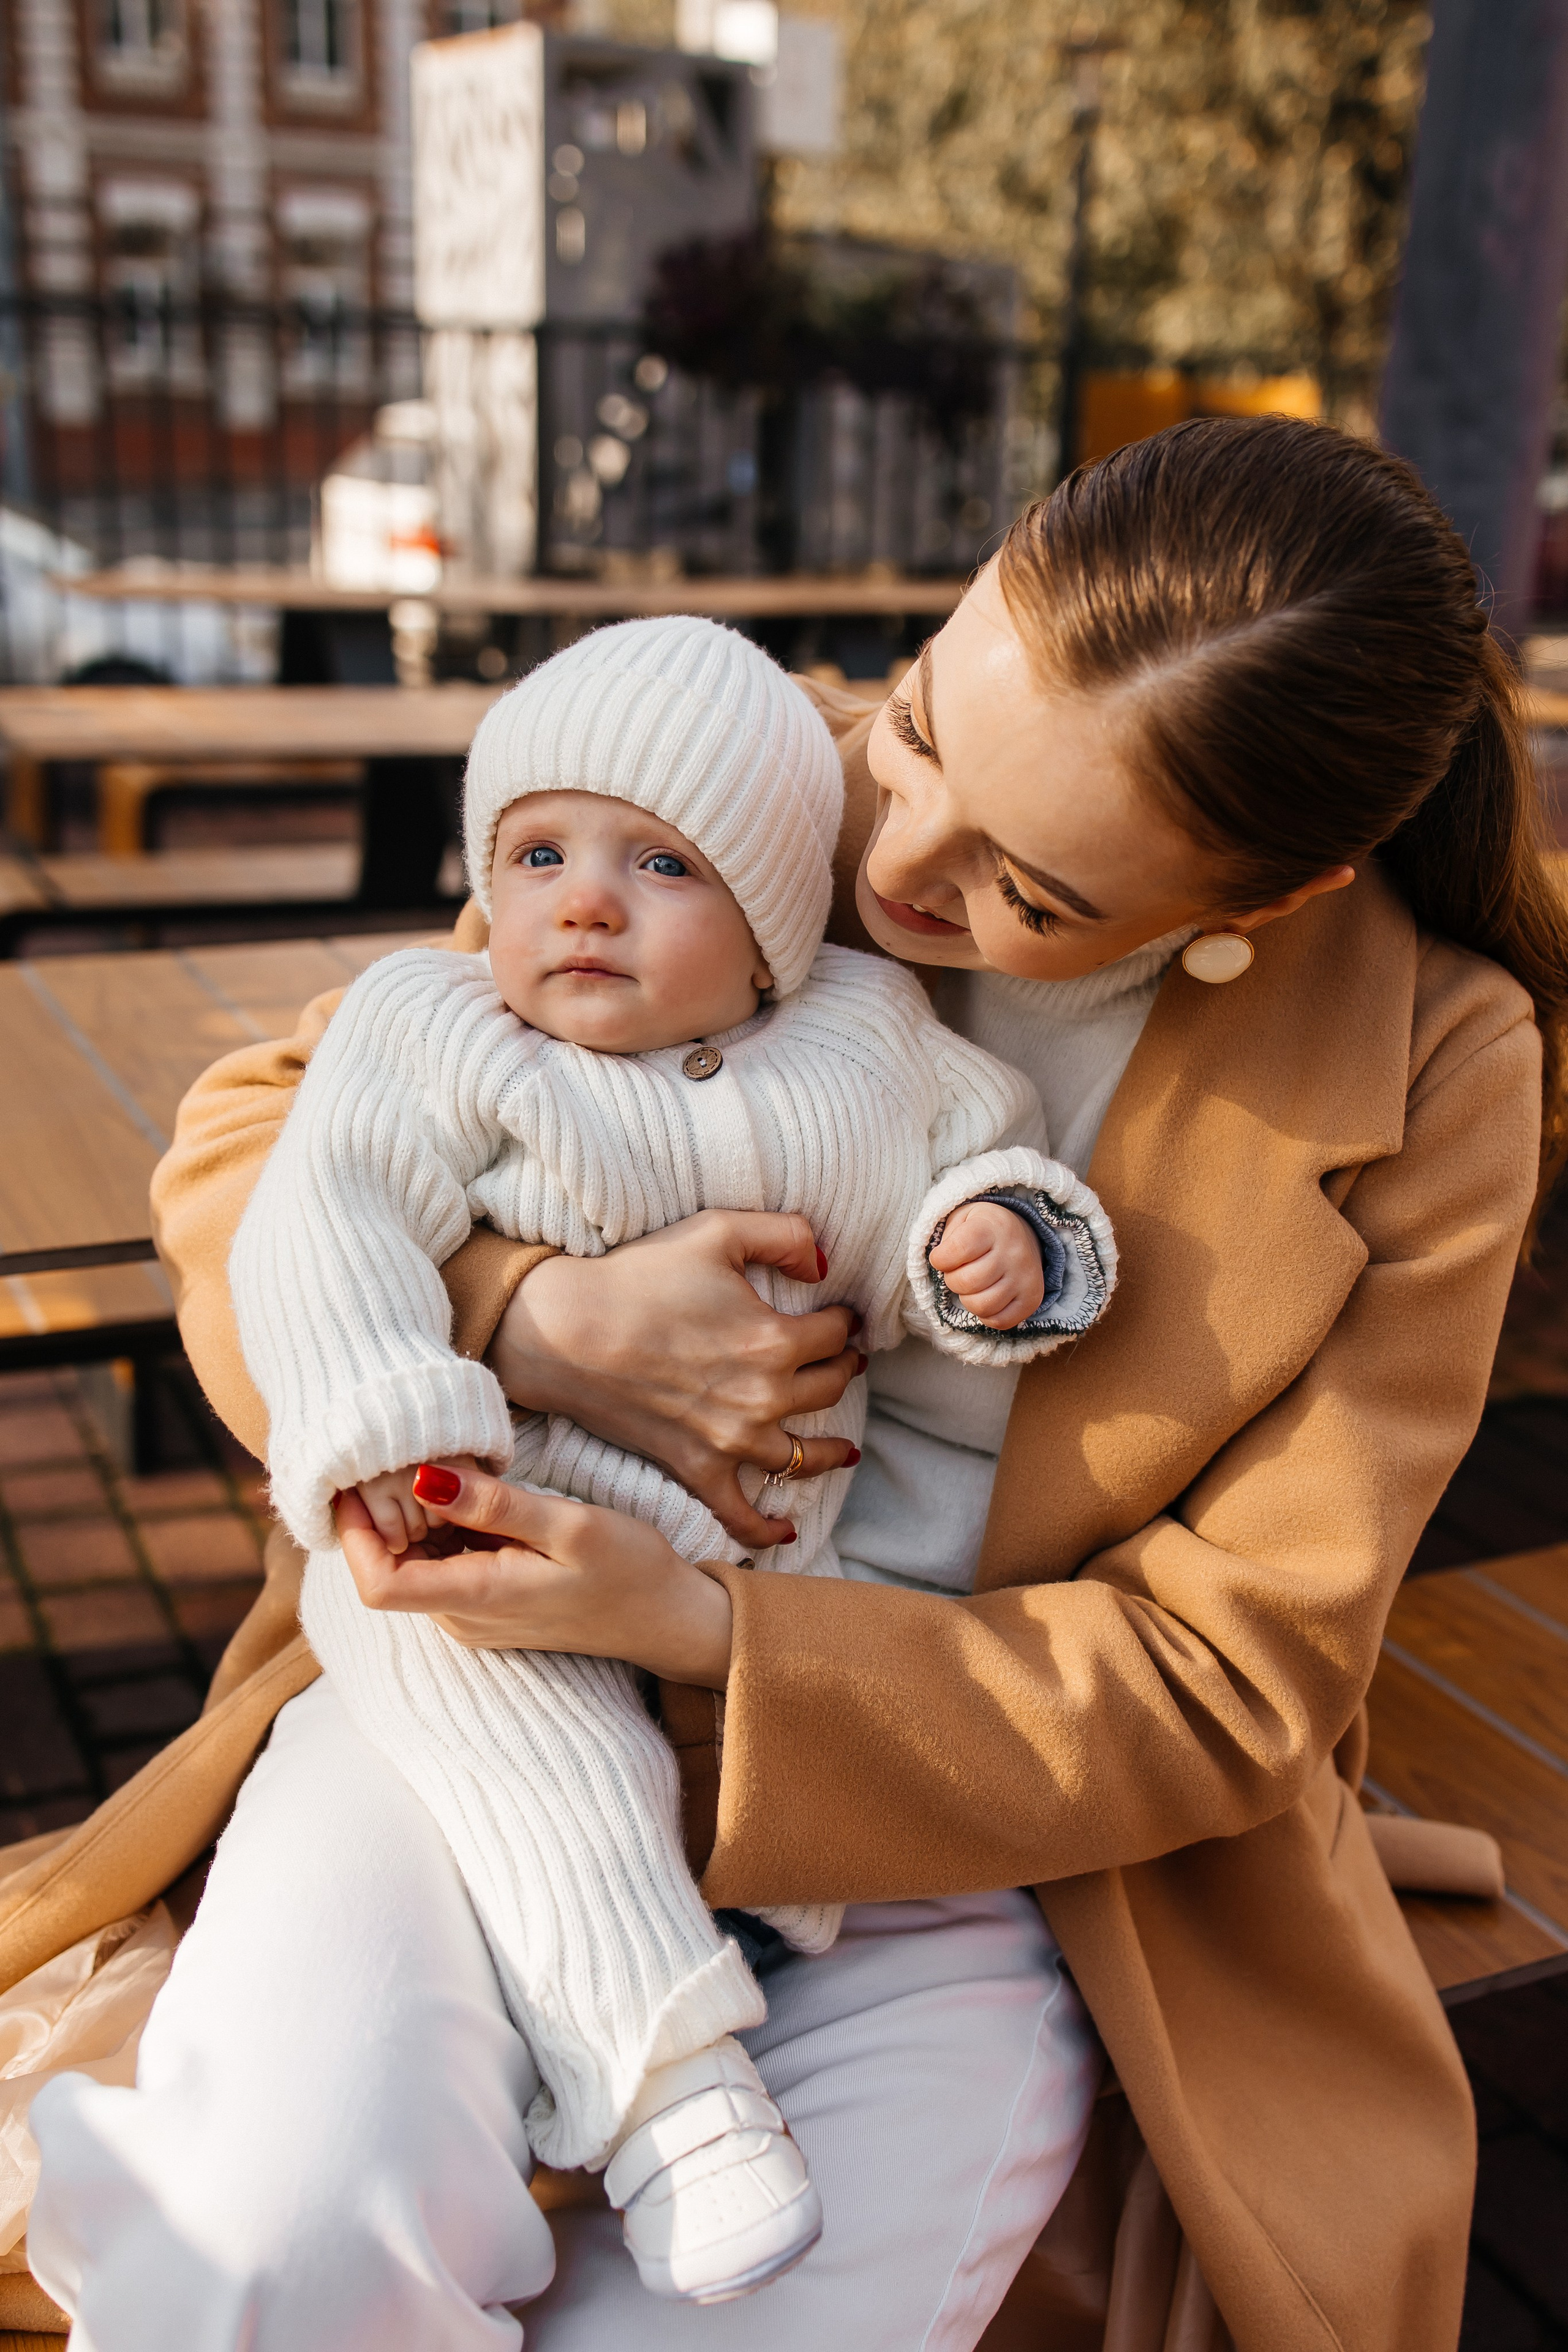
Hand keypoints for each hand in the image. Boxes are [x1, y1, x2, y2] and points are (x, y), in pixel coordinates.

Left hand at [332, 1461, 733, 1687]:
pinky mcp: (488, 1606)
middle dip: (386, 1513)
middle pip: (389, 1567)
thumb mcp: (571, 1526)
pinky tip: (476, 1496)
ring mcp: (474, 1616)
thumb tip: (424, 1479)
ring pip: (415, 1564)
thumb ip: (497, 1506)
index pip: (377, 1584)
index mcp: (477, 1599)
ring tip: (452, 1469)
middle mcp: (463, 1618)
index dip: (354, 1535)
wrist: (669, 1618)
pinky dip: (443, 1528)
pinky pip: (443, 1566)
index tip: (358, 1482)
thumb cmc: (630, 1571)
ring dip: (416, 1518)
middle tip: (416, 1454)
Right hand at [485, 1211, 864, 1550]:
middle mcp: (763, 1397)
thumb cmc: (638, 1277)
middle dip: (842, 1371)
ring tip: (843, 1446)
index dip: (844, 1321)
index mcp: (774, 1339)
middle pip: (830, 1389)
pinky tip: (788, 1530)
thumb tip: (826, 1264)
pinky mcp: (696, 1469)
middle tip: (842, 1363)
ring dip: (830, 1451)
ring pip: (804, 1457)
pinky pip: (742, 1514)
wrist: (565, 1332)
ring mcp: (731, 1441)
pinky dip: (768, 1528)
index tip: (841, 1317)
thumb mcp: (718, 1230)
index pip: (836, 1334)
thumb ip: (786, 1235)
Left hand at [928, 1201, 1044, 1330]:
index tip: (942, 1257)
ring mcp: (1025, 1277)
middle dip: (953, 1280)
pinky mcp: (1032, 1299)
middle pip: (967, 1282)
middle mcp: (1013, 1252)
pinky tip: (986, 1297)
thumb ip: (947, 1239)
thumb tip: (939, 1265)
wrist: (1022, 1233)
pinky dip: (985, 1314)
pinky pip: (999, 1321)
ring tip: (973, 1285)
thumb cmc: (983, 1229)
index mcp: (993, 1227)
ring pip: (982, 1306)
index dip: (940, 1259)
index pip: (956, 1250)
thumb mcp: (962, 1218)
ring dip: (968, 1299)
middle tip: (959, 1272)